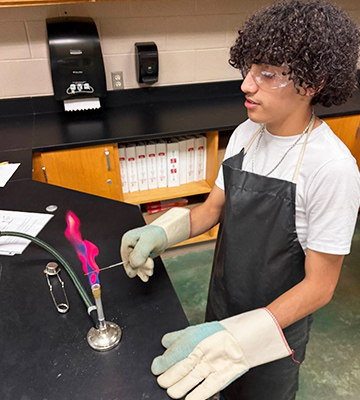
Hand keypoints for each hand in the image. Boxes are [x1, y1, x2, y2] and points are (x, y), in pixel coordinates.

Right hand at [120, 208, 190, 281]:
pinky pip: (136, 267)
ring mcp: (131, 252)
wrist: (162, 234)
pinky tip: (145, 276)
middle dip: (142, 267)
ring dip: (143, 270)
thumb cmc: (156, 235)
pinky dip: (141, 273)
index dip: (139, 263)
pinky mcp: (136, 257)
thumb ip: (141, 252)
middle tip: (151, 266)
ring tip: (151, 271)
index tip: (150, 261)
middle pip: (131, 264)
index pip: (128, 258)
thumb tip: (133, 264)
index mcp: (127, 241)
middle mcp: (127, 247)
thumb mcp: (150, 241)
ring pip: (134, 267)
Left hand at [151, 309, 292, 399]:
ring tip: (171, 393)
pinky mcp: (222, 376)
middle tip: (161, 381)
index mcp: (191, 339)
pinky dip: (197, 395)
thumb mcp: (193, 332)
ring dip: (178, 387)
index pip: (172, 354)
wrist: (240, 338)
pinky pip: (208, 387)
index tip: (156, 368)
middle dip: (168, 377)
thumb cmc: (213, 335)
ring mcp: (211, 365)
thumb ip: (177, 338)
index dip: (162, 364)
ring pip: (190, 378)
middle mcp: (200, 352)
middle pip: (179, 367)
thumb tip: (163, 343)